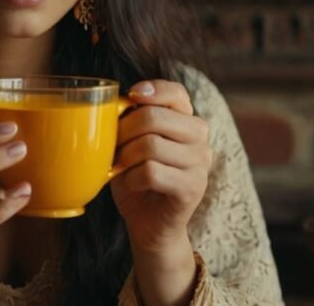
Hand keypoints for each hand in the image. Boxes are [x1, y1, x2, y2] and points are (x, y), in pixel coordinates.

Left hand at [112, 79, 210, 255]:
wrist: (148, 224)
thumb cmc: (137, 178)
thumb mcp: (131, 144)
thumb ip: (131, 121)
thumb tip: (119, 102)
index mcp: (186, 120)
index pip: (176, 92)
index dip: (152, 89)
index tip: (132, 95)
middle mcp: (199, 138)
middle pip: (154, 117)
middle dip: (123, 130)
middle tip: (113, 145)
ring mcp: (200, 163)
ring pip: (151, 145)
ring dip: (125, 157)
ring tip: (121, 166)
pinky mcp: (192, 188)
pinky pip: (152, 172)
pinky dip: (133, 177)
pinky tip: (133, 183)